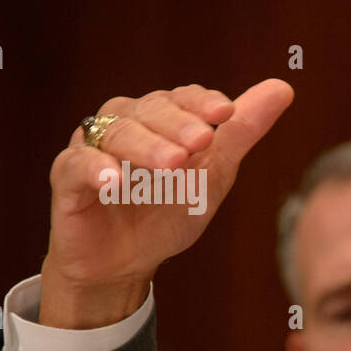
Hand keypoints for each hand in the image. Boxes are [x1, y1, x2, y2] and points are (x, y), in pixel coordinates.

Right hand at [41, 79, 293, 327]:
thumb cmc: (167, 211)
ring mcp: (93, 148)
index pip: (181, 98)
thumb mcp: (213, 175)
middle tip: (202, 142)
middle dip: (177, 124)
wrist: (125, 262)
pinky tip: (115, 180)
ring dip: (146, 146)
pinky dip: (96, 169)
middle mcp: (124, 124)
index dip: (201, 102)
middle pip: (149, 110)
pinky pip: (77, 166)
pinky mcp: (67, 179)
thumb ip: (242, 133)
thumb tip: (282, 88)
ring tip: (171, 163)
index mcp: (160, 119)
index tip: (226, 112)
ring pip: (116, 132)